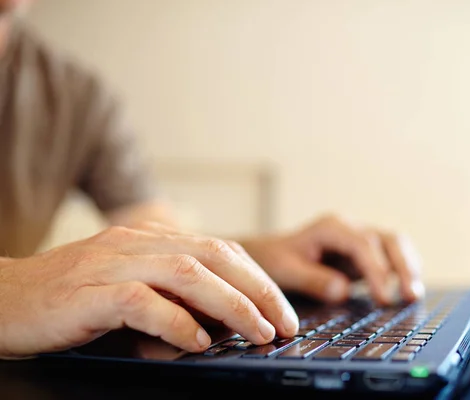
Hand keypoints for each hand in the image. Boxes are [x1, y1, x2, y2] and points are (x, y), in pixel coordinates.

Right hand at [0, 222, 298, 359]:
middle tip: (284, 323)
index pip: (220, 249)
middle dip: (258, 290)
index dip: (258, 279)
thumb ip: (171, 292)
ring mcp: (113, 264)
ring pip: (188, 274)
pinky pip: (142, 303)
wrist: (3, 297)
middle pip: (215, 256)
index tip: (282, 309)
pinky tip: (198, 342)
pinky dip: (176, 322)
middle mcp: (138, 243)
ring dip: (231, 305)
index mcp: (152, 239)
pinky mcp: (89, 292)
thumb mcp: (130, 285)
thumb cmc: (71, 297)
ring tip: (258, 332)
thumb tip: (220, 320)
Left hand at [239, 215, 423, 305]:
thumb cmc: (275, 260)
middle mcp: (350, 228)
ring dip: (408, 267)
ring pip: (395, 245)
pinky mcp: (365, 254)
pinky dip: (403, 271)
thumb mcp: (286, 271)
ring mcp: (359, 239)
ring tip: (414, 296)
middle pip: (388, 239)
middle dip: (403, 266)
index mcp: (331, 227)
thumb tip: (344, 291)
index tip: (382, 298)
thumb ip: (313, 280)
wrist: (270, 254)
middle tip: (411, 296)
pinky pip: (391, 257)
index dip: (376, 271)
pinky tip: (407, 291)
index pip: (363, 245)